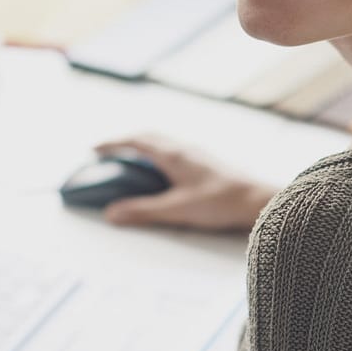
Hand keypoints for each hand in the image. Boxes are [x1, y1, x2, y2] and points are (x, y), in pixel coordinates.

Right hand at [94, 134, 277, 231]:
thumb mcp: (176, 209)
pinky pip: (177, 151)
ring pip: (165, 142)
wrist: (257, 199)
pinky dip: (161, 155)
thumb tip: (111, 214)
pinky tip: (165, 172)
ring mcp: (199, 154)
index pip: (136, 141)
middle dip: (126, 142)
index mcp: (173, 154)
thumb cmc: (221, 202)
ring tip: (133, 160)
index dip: (113, 143)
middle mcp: (185, 148)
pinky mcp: (209, 163)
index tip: (94, 148)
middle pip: (149, 136)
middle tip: (109, 152)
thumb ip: (143, 211)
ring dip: (145, 146)